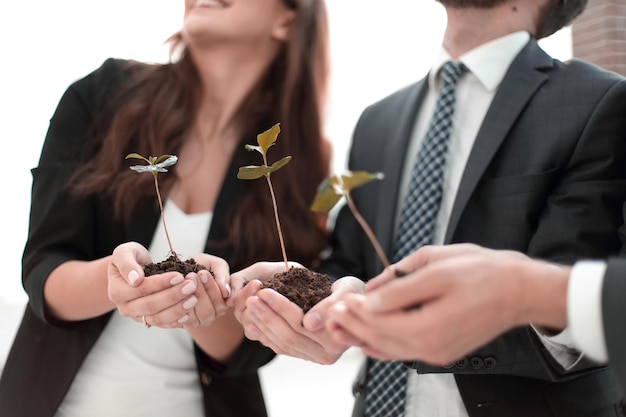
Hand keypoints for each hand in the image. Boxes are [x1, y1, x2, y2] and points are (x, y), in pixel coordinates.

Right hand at [108, 242, 199, 327]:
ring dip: (178, 309)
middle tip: (191, 286)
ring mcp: (138, 317)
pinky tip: (190, 312)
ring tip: (194, 298)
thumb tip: (135, 279)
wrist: (133, 271)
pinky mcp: (149, 321)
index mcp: (116, 291)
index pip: (141, 289)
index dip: (160, 283)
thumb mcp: (124, 252)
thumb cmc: (130, 258)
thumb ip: (127, 262)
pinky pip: (164, 324)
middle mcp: (125, 308)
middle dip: (173, 296)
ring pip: (158, 318)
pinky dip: (177, 320)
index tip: (179, 275)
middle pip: (151, 306)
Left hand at [181, 253, 230, 326]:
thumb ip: (223, 275)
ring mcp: (199, 320)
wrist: (182, 270)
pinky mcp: (184, 323)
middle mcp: (214, 314)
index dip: (212, 288)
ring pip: (195, 318)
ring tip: (182, 281)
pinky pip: (181, 321)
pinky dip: (177, 307)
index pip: (221, 302)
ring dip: (187, 299)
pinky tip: (174, 293)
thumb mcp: (215, 264)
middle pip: (208, 312)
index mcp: (224, 302)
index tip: (203, 273)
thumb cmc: (201, 266)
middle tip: (191, 276)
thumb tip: (227, 292)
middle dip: (199, 293)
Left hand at [230, 262, 363, 363]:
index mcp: (336, 341)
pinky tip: (254, 320)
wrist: (357, 305)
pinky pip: (281, 348)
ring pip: (281, 344)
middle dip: (267, 315)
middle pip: (289, 335)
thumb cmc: (353, 293)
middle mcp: (326, 355)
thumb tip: (309, 323)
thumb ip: (329, 306)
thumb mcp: (347, 291)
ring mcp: (314, 357)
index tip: (264, 291)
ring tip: (250, 305)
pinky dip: (265, 334)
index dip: (280, 307)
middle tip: (251, 298)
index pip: (301, 323)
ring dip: (262, 324)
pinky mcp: (305, 356)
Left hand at [327, 244, 567, 364]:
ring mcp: (437, 353)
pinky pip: (404, 351)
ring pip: (389, 349)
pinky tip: (368, 341)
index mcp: (429, 326)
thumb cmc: (484, 273)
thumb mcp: (436, 267)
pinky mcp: (442, 352)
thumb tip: (371, 294)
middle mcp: (431, 347)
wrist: (520, 290)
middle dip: (353, 325)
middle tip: (332, 314)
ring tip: (340, 329)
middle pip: (380, 339)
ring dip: (363, 338)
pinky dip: (383, 346)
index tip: (338, 301)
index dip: (355, 311)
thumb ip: (400, 285)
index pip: (378, 321)